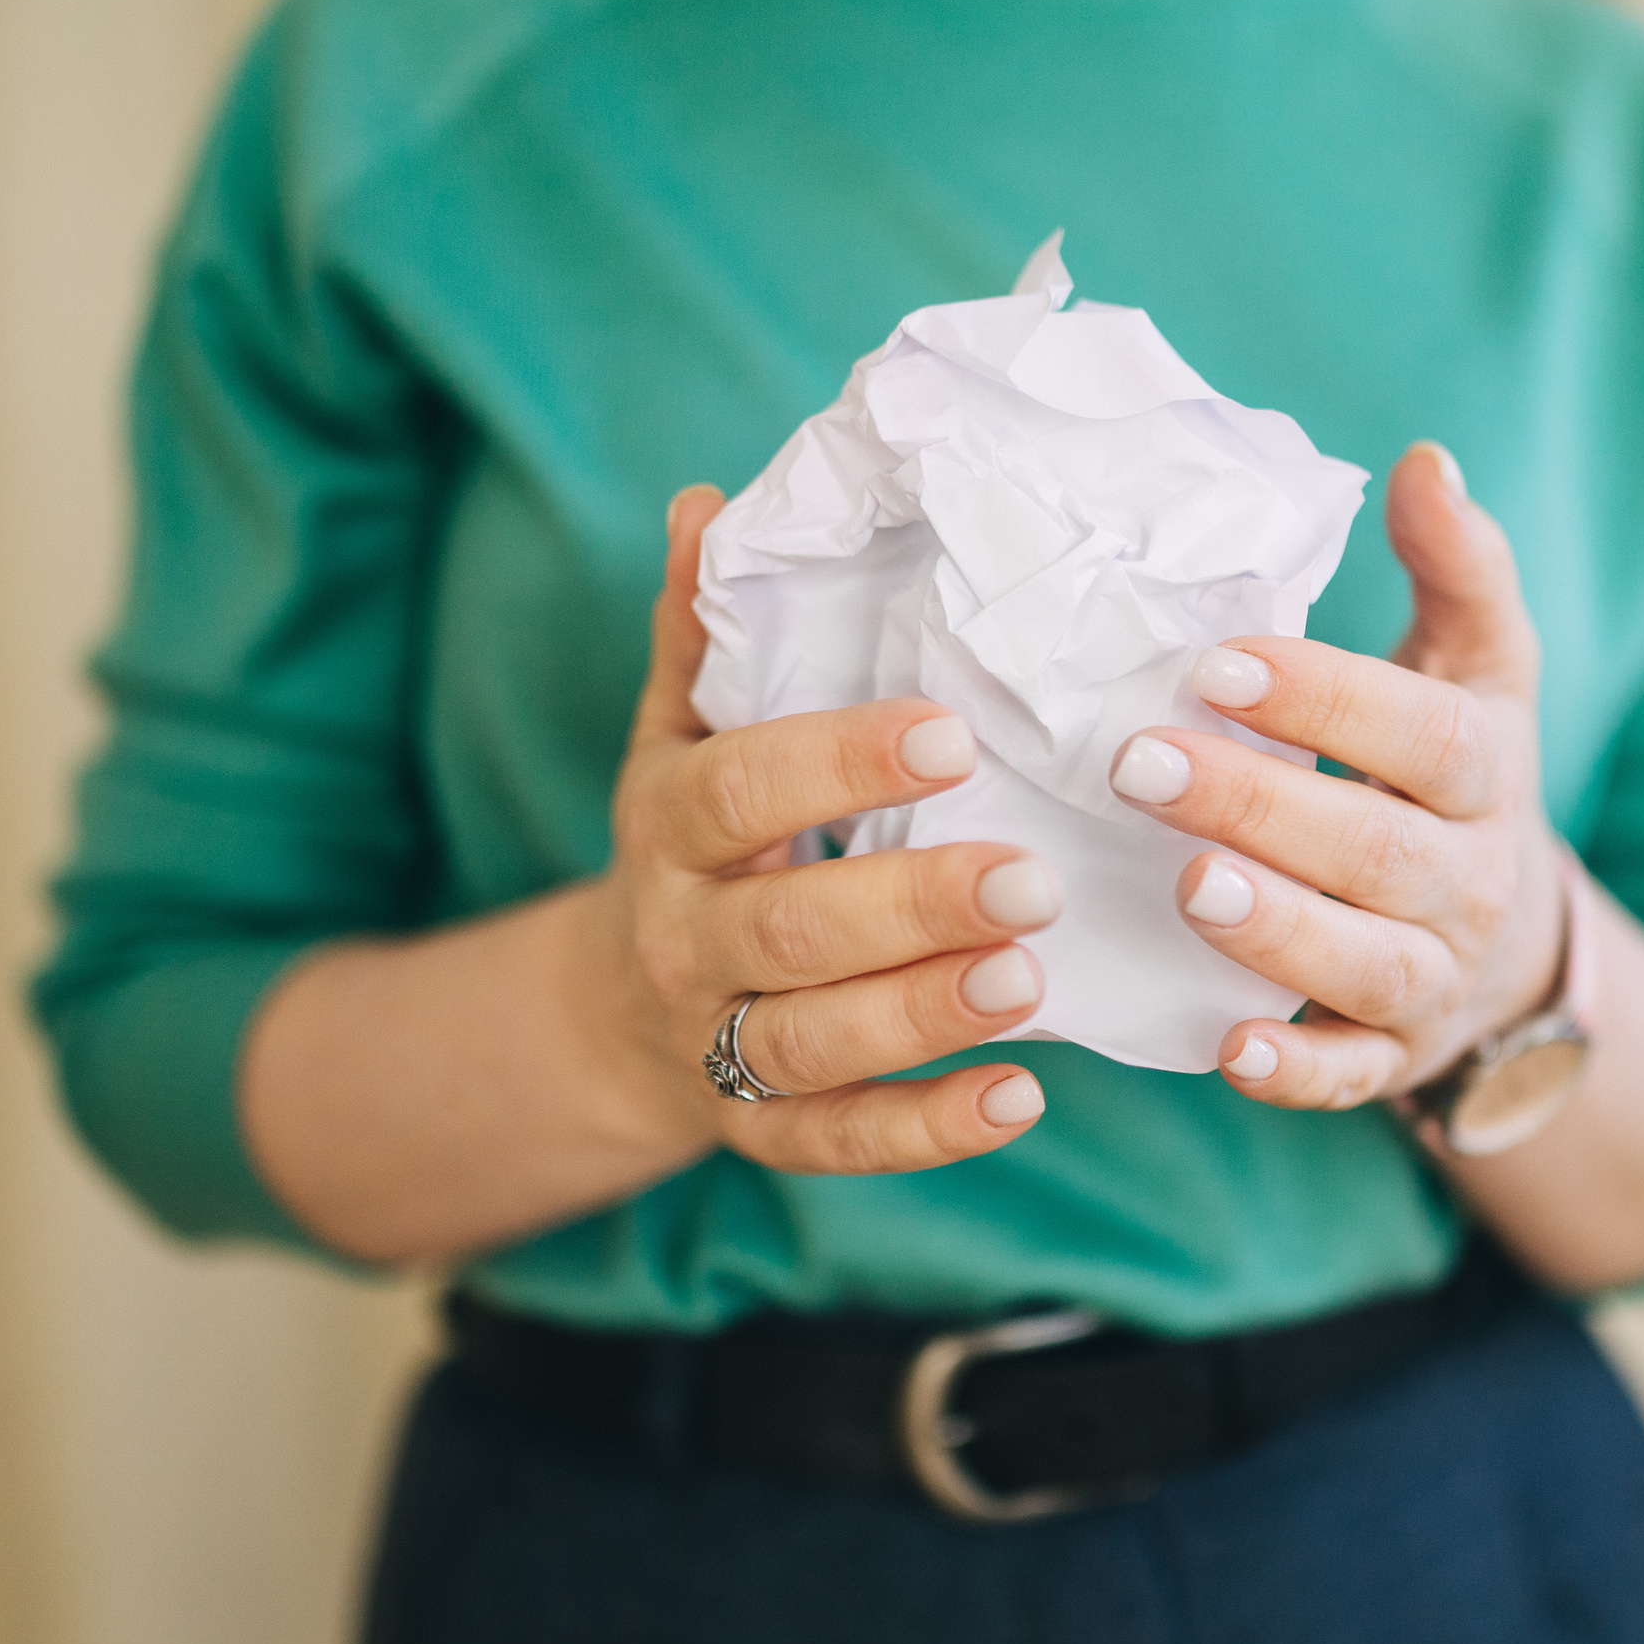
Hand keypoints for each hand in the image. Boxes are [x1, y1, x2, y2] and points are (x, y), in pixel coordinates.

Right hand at [587, 485, 1058, 1171]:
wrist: (613, 1013)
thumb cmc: (693, 839)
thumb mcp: (679, 734)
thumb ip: (703, 633)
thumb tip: (710, 501)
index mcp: (670, 827)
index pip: (741, 789)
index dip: (838, 765)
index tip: (950, 735)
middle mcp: (685, 940)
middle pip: (786, 930)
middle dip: (908, 909)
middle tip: (1030, 880)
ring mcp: (717, 1042)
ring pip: (811, 1043)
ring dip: (921, 1017)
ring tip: (1028, 979)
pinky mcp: (759, 1130)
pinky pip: (836, 1141)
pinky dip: (925, 1132)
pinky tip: (1019, 1098)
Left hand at [1106, 443, 1565, 1109]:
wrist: (1512, 946)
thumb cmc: (1451, 780)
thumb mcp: (1476, 671)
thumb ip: (1457, 571)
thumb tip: (1425, 462)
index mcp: (1483, 771)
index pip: (1424, 734)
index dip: (1328, 699)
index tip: (1216, 663)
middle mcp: (1469, 879)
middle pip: (1380, 850)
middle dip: (1263, 808)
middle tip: (1141, 764)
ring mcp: (1433, 976)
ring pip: (1369, 966)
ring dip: (1279, 932)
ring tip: (1188, 888)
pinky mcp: (1391, 1057)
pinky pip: (1353, 1075)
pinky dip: (1298, 1072)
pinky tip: (1231, 1051)